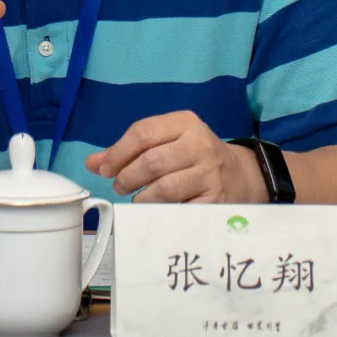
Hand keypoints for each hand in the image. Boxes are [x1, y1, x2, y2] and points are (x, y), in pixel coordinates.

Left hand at [85, 111, 265, 203]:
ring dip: (141, 198)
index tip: (104, 168)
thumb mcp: (168, 141)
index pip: (142, 132)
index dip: (118, 152)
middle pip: (151, 161)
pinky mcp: (216, 201)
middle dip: (126, 177)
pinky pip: (180, 210)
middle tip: (119, 185)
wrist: (243, 175)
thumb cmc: (195, 155)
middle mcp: (200, 144)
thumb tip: (93, 162)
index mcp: (185, 122)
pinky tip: (155, 212)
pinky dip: (161, 214)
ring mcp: (210, 173)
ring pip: (163, 188)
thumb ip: (130, 149)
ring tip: (135, 199)